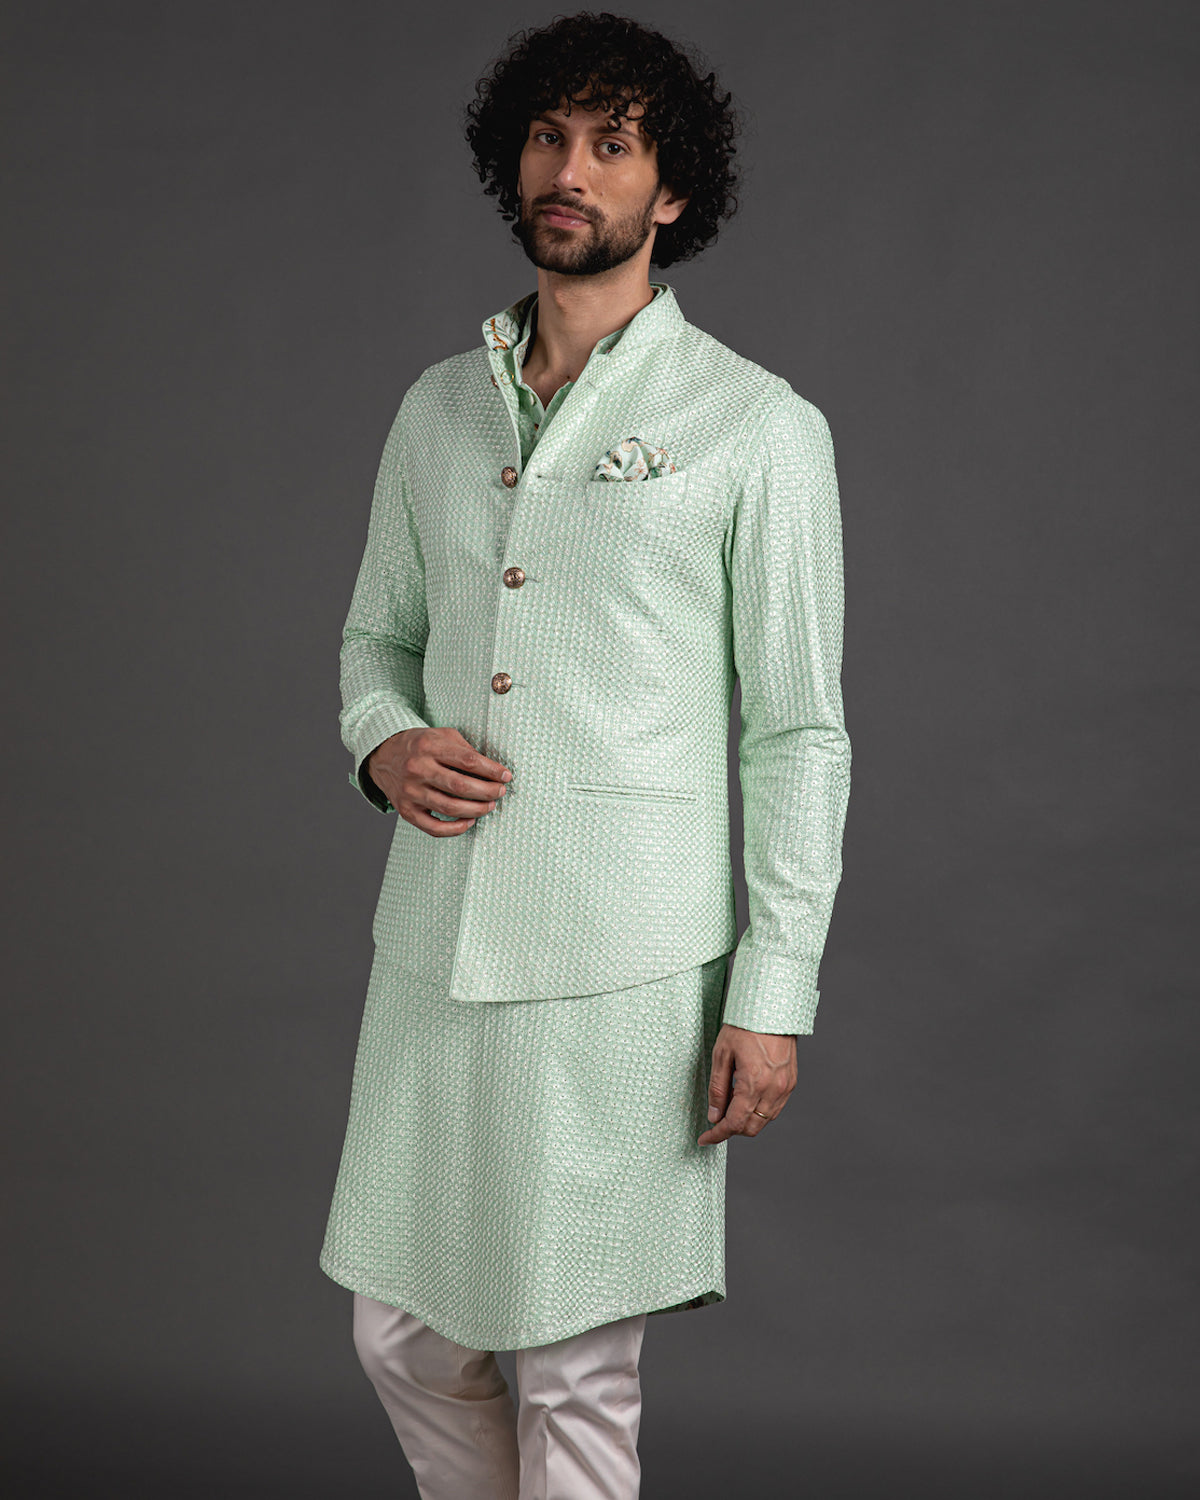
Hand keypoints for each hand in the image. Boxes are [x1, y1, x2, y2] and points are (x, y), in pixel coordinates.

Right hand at [367, 727, 511, 836]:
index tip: (506, 776)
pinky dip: (455, 829)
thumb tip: (491, 770)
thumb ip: (465, 749)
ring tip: (489, 806)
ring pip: (450, 807)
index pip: (468, 761)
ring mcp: (410, 792)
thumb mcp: (441, 735)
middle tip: (500, 792)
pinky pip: (433, 827)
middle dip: (487, 791)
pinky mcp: (406, 811)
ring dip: (476, 810)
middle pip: (460, 786)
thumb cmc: (418, 745)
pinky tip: (469, 822)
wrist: (383, 755)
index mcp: (429, 747)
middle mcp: (417, 769)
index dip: (491, 770)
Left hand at [697, 1023, 796, 1144]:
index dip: (718, 1134)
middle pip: (752, 1127)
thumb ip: (717, 1088)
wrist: (772, 1008)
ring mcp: (785, 1087)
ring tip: (731, 1106)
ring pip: (765, 1120)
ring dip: (747, 1121)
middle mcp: (773, 1089)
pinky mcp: (791, 1082)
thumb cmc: (745, 1026)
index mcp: (754, 1083)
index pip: (734, 1122)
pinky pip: (776, 1108)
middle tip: (716, 1120)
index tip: (705, 1139)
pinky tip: (748, 1099)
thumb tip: (714, 1115)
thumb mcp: (721, 1054)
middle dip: (732, 1129)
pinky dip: (761, 1112)